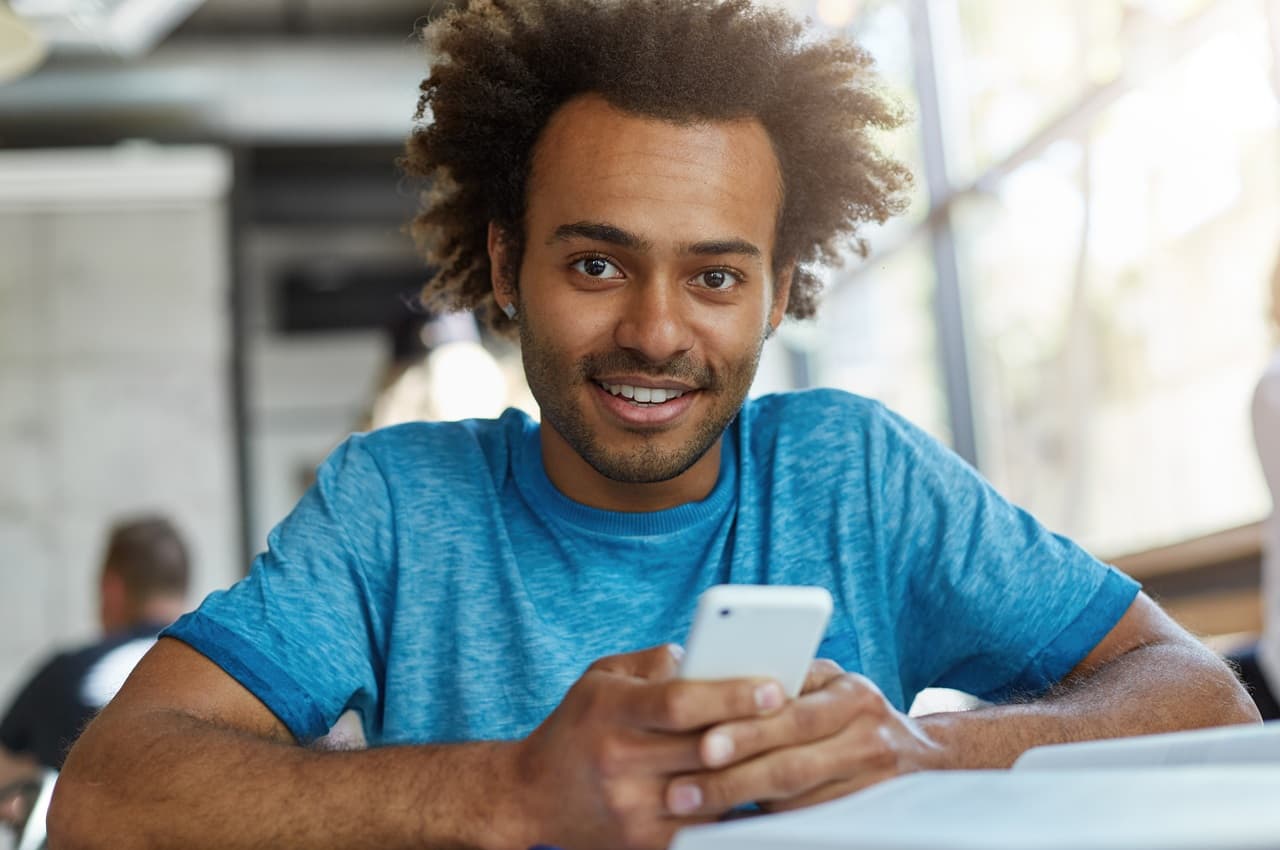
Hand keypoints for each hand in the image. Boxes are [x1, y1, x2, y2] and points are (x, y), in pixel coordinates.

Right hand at [513, 644, 787, 849]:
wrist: (529, 795)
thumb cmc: (578, 724)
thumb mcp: (602, 676)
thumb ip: (654, 662)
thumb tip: (709, 655)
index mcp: (609, 711)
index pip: (679, 702)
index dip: (731, 695)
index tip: (774, 688)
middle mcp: (618, 761)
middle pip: (704, 749)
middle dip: (757, 732)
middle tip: (802, 717)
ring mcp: (631, 809)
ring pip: (713, 791)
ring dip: (755, 772)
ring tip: (793, 750)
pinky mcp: (644, 844)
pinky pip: (705, 826)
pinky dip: (735, 807)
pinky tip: (761, 787)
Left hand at [664, 660, 945, 816]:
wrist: (925, 756)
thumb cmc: (850, 708)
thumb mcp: (828, 682)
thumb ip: (787, 680)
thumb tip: (717, 683)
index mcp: (854, 696)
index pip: (794, 716)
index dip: (747, 732)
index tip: (702, 745)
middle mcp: (869, 739)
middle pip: (792, 766)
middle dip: (732, 779)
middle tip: (680, 791)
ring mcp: (874, 784)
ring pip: (797, 803)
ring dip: (741, 807)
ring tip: (693, 808)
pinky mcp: (869, 817)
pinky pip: (809, 823)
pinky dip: (767, 823)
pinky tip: (728, 823)